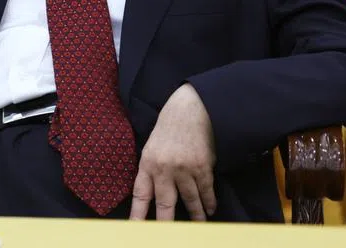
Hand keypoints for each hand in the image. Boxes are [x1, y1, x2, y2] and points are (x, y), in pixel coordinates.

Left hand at [129, 83, 216, 220]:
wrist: (190, 110)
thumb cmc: (168, 129)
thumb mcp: (152, 147)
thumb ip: (151, 170)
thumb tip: (154, 195)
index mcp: (147, 163)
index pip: (140, 194)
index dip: (137, 213)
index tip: (135, 229)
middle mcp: (163, 169)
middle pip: (165, 204)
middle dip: (165, 224)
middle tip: (167, 237)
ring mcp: (184, 169)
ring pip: (189, 201)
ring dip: (195, 216)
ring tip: (197, 227)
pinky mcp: (202, 167)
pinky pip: (206, 191)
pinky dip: (209, 203)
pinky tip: (210, 210)